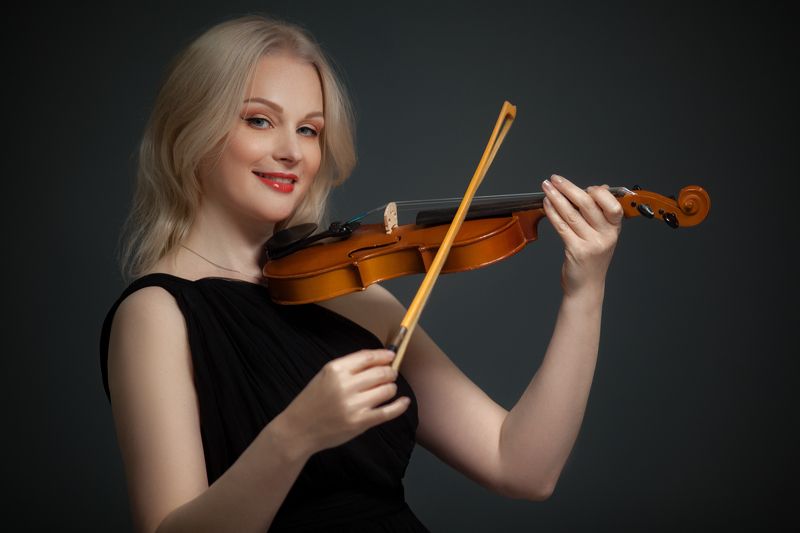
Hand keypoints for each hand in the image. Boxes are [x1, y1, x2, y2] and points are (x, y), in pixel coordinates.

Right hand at [280, 349, 409, 454]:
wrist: (298, 429)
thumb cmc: (313, 400)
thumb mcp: (325, 375)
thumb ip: (349, 367)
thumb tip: (379, 359)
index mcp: (336, 369)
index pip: (368, 357)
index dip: (383, 355)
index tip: (392, 356)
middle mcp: (345, 385)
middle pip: (381, 373)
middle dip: (390, 372)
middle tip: (391, 374)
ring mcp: (354, 405)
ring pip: (386, 390)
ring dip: (391, 388)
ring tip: (387, 389)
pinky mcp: (360, 422)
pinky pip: (388, 412)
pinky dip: (399, 406)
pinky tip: (404, 402)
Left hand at [541, 174, 623, 296]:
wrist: (586, 287)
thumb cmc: (592, 260)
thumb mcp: (602, 235)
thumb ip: (601, 213)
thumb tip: (601, 188)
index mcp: (614, 229)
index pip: (611, 204)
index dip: (597, 192)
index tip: (584, 186)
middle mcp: (606, 235)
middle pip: (588, 204)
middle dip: (568, 188)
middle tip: (555, 179)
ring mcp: (592, 243)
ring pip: (572, 214)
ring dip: (556, 197)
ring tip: (546, 187)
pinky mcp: (576, 251)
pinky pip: (562, 226)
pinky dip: (552, 213)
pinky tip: (546, 204)